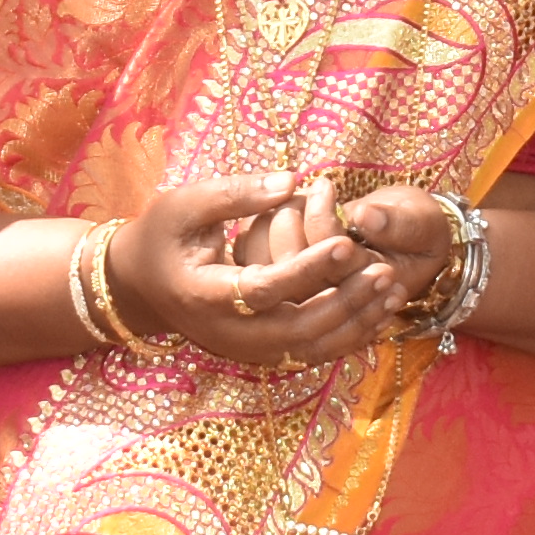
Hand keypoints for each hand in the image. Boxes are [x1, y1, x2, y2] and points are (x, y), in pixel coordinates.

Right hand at [115, 169, 404, 374]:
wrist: (141, 285)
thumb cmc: (162, 234)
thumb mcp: (185, 204)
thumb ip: (237, 193)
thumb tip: (292, 180)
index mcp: (203, 293)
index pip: (263, 288)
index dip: (307, 269)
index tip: (346, 243)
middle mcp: (225, 332)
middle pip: (295, 329)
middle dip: (345, 302)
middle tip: (385, 272)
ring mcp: (243, 349)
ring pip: (309, 348)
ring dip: (355, 323)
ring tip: (393, 291)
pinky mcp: (259, 353)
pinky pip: (310, 352)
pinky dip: (347, 336)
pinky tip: (378, 313)